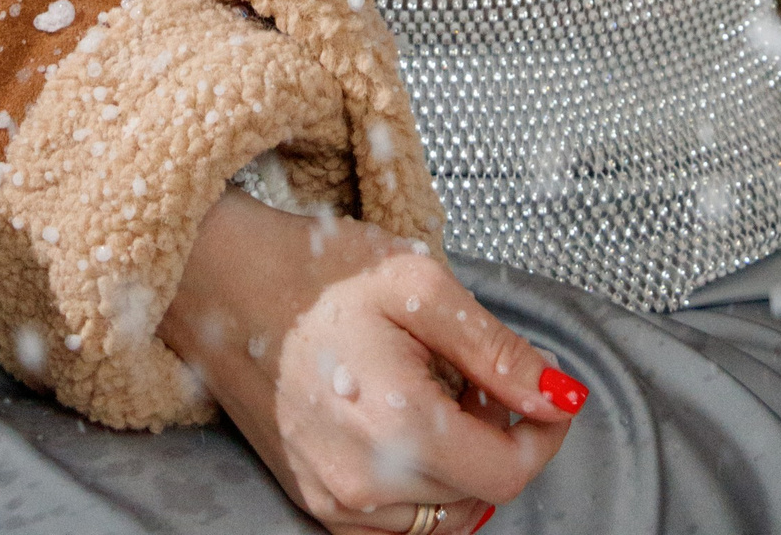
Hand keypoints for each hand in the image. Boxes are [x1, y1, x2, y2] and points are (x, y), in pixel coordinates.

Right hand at [159, 186, 584, 530]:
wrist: (223, 280)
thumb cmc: (316, 272)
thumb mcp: (421, 284)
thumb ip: (495, 351)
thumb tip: (557, 395)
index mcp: (396, 428)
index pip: (507, 473)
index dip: (544, 431)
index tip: (549, 388)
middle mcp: (362, 484)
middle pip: (477, 495)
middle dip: (502, 438)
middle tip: (487, 373)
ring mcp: (332, 501)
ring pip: (440, 517)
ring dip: (463, 466)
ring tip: (445, 392)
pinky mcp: (312, 500)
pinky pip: (394, 521)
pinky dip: (421, 484)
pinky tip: (407, 420)